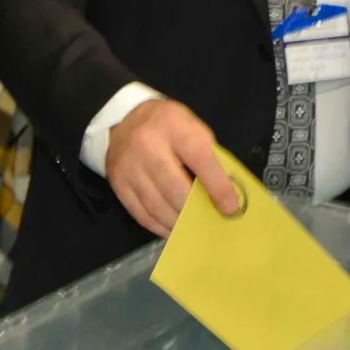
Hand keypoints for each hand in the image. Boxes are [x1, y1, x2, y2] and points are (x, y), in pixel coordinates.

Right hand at [106, 98, 239, 235]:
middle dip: (194, 210)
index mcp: (173, 127)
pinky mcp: (118, 184)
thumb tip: (224, 191)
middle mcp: (147, 146)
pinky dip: (159, 226)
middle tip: (210, 223)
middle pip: (174, 187)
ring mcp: (129, 167)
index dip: (217, 185)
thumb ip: (208, 154)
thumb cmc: (168, 125)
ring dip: (178, 223)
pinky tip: (172, 230)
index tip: (231, 206)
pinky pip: (140, 212)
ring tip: (193, 230)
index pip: (200, 158)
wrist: (124, 119)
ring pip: (156, 204)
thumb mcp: (192, 126)